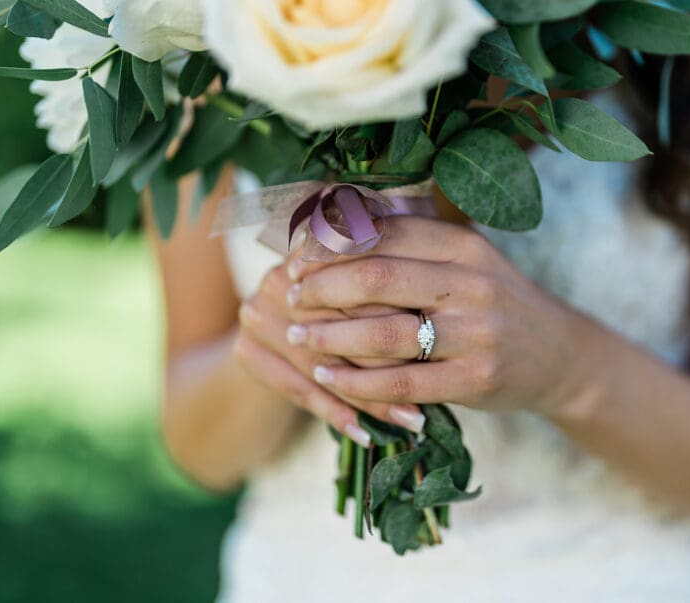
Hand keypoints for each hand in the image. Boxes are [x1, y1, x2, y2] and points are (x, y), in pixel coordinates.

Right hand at [234, 248, 426, 446]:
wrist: (274, 344)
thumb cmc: (344, 316)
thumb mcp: (368, 294)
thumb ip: (396, 290)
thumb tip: (444, 310)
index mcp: (315, 253)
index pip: (361, 286)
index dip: (402, 316)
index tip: (443, 341)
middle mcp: (280, 277)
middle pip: (341, 325)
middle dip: (391, 361)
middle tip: (435, 388)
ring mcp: (256, 314)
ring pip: (324, 362)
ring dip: (371, 397)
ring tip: (413, 419)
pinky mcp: (246, 352)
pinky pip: (299, 389)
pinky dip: (338, 414)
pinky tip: (367, 436)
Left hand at [287, 218, 584, 415]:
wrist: (561, 356)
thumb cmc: (497, 302)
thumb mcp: (468, 259)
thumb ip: (415, 240)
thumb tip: (339, 215)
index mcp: (465, 246)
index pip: (386, 233)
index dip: (333, 243)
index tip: (297, 255)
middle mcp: (473, 284)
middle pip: (378, 276)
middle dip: (323, 286)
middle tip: (291, 294)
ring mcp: (477, 334)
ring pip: (385, 333)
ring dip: (330, 336)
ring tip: (297, 336)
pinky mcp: (476, 380)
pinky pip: (402, 383)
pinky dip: (357, 382)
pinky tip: (327, 376)